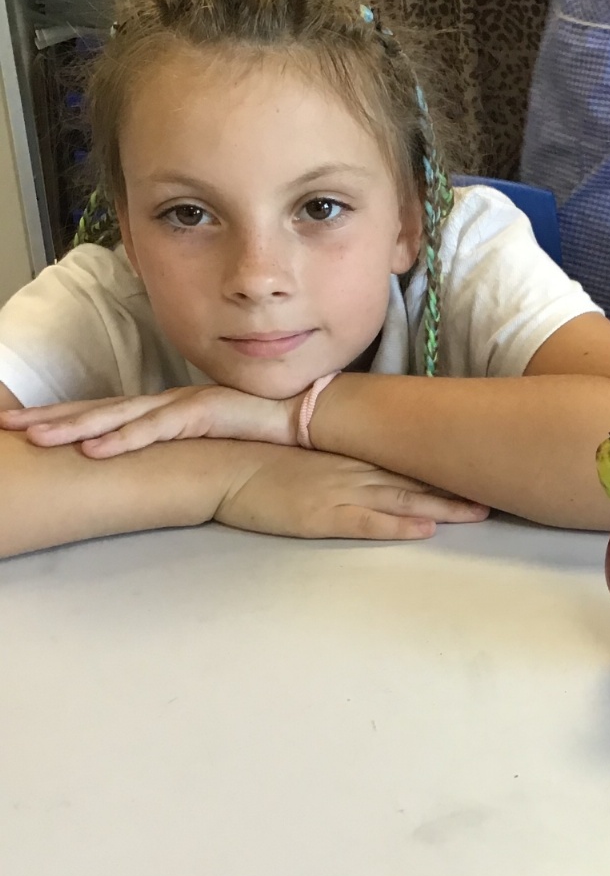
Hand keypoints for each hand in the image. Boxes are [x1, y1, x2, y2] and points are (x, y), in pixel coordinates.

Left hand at [0, 383, 297, 455]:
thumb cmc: (268, 431)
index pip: (107, 413)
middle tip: (7, 425)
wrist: (313, 416)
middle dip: (51, 417)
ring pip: (119, 416)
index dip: (65, 418)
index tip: (27, 427)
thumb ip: (187, 451)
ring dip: (75, 427)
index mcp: (168, 409)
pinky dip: (123, 439)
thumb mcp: (215, 443)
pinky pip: (157, 429)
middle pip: (99, 409)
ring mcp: (185, 405)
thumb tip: (164, 472)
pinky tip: (94, 450)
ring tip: (37, 438)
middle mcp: (169, 402)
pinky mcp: (205, 413)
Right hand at [216, 447, 489, 540]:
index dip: (444, 464)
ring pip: (402, 500)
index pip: (407, 459)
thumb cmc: (257, 461)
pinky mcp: (321, 516)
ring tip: (480, 511)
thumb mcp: (307, 456)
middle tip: (500, 487)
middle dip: (458, 485)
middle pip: (416, 478)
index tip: (478, 464)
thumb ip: (337, 460)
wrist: (219, 465)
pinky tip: (425, 529)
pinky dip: (398, 526)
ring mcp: (339, 492)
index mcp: (350, 455)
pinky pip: (367, 523)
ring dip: (442, 506)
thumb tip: (362, 464)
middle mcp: (353, 470)